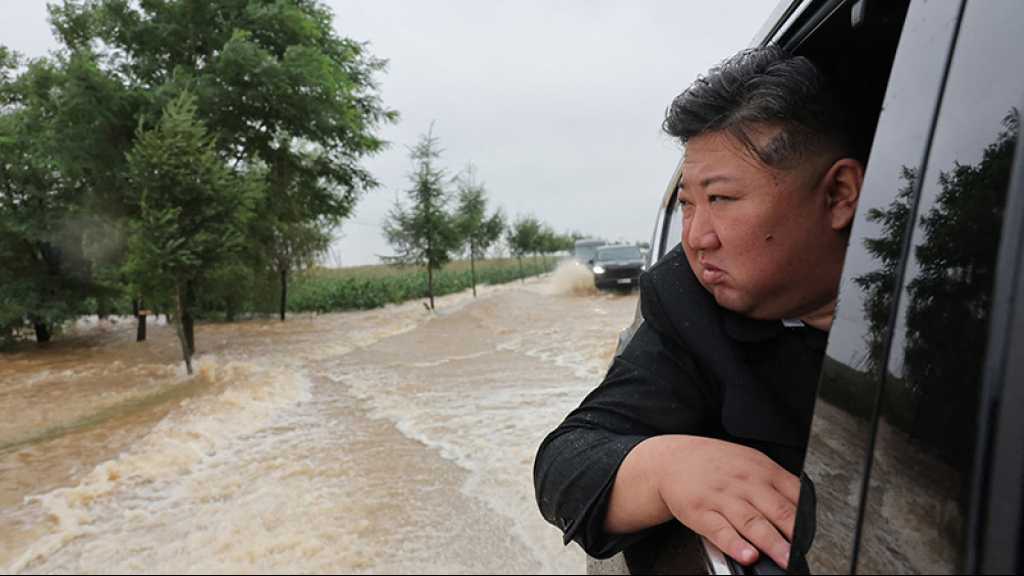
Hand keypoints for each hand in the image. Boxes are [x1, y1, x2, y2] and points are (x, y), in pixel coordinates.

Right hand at [655, 436, 799, 567]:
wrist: (672, 459)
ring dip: (770, 542)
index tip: (814, 536)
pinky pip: (720, 531)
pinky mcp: (701, 512)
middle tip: (803, 552)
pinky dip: (735, 545)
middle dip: (793, 534)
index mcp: (762, 470)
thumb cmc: (715, 464)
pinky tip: (746, 555)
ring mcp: (722, 498)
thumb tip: (804, 509)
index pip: (794, 494)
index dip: (807, 518)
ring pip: (752, 522)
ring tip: (784, 558)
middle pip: (776, 510)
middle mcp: (744, 483)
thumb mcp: (750, 462)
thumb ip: (776, 483)